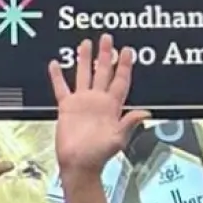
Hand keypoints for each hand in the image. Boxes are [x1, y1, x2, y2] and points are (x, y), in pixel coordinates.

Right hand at [48, 34, 150, 175]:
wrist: (79, 164)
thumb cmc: (99, 155)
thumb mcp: (118, 139)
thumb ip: (129, 123)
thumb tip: (146, 113)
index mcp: (112, 106)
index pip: (120, 81)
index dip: (124, 66)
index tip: (127, 50)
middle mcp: (98, 101)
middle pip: (103, 72)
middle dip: (105, 55)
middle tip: (107, 38)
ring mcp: (82, 102)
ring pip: (84, 75)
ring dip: (85, 59)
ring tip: (85, 43)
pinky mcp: (67, 107)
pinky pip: (61, 88)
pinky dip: (57, 76)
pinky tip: (56, 64)